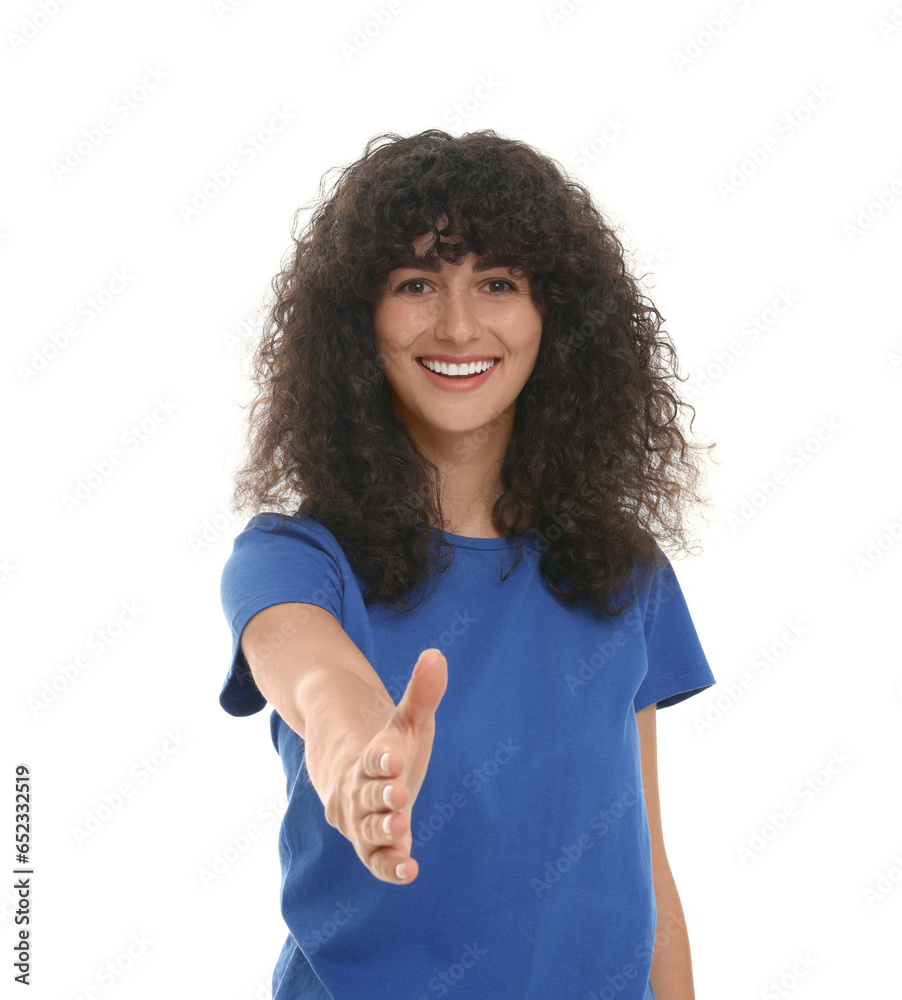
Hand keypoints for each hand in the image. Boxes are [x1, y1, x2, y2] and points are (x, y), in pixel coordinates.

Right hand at [324, 648, 447, 883]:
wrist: (353, 778)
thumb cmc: (389, 747)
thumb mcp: (407, 720)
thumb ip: (422, 693)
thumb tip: (437, 654)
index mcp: (372, 756)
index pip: (374, 756)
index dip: (383, 757)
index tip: (394, 755)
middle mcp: (360, 790)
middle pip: (367, 793)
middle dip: (382, 794)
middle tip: (399, 793)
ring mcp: (363, 820)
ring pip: (368, 828)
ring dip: (382, 830)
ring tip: (399, 830)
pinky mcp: (372, 847)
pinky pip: (376, 860)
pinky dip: (389, 866)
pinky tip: (410, 870)